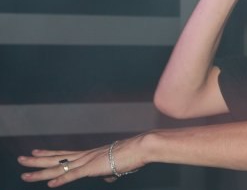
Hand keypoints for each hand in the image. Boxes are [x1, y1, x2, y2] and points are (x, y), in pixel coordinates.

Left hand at [18, 136, 144, 187]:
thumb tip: (107, 177)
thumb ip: (108, 172)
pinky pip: (73, 176)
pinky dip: (61, 181)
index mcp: (89, 154)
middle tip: (21, 159)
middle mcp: (84, 156)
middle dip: (37, 160)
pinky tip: (50, 185)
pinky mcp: (92, 168)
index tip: (35, 151)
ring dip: (41, 172)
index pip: (63, 154)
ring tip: (25, 173)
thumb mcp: (116, 166)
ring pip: (59, 168)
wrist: (140, 148)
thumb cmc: (131, 155)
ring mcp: (87, 161)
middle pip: (56, 159)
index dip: (48, 154)